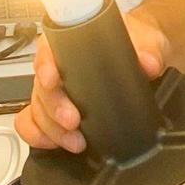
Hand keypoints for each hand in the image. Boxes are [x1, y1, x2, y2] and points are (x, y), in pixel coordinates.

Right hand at [16, 10, 169, 153]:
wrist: (144, 55)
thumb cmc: (138, 41)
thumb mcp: (147, 40)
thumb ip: (148, 50)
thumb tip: (149, 64)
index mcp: (73, 41)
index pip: (48, 50)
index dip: (45, 66)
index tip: (52, 80)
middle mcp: (58, 65)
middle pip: (42, 87)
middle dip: (54, 108)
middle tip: (72, 121)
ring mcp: (56, 88)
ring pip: (38, 110)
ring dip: (53, 129)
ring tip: (75, 141)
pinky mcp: (57, 109)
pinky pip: (35, 123)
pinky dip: (40, 136)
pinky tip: (54, 144)